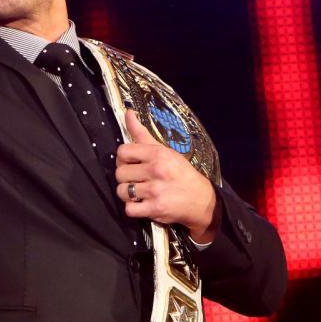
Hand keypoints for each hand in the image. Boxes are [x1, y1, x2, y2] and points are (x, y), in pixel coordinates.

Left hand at [115, 109, 218, 241]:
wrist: (200, 199)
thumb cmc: (180, 172)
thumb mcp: (164, 150)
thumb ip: (142, 133)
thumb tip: (127, 112)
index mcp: (157, 154)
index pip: (122, 152)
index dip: (123, 159)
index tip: (132, 163)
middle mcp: (156, 170)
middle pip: (119, 173)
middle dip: (125, 177)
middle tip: (137, 179)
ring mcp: (155, 190)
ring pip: (122, 191)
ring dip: (127, 194)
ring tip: (138, 192)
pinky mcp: (155, 209)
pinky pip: (129, 209)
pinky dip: (133, 208)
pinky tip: (142, 204)